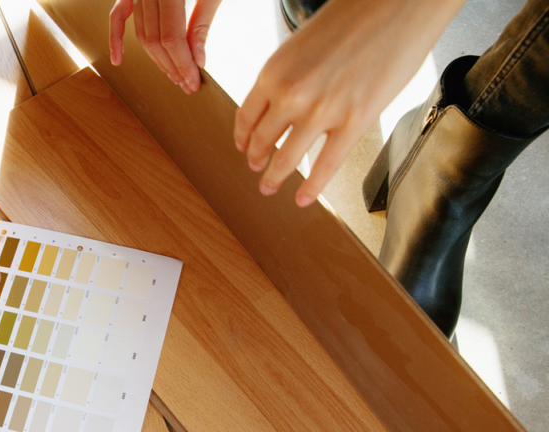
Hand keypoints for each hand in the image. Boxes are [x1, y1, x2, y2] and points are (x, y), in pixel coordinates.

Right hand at [109, 0, 221, 93]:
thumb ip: (203, 22)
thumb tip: (197, 59)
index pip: (171, 38)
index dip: (183, 63)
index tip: (193, 81)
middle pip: (154, 40)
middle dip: (171, 66)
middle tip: (186, 83)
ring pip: (141, 33)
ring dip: (155, 58)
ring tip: (172, 74)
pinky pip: (117, 15)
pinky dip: (116, 38)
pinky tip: (118, 59)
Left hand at [234, 0, 465, 205]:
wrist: (400, 2)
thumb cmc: (356, 15)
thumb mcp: (303, 43)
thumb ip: (288, 75)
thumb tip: (280, 102)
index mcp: (274, 71)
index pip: (247, 116)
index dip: (243, 137)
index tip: (244, 147)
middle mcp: (291, 94)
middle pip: (262, 140)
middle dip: (256, 159)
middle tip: (256, 169)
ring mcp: (321, 111)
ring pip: (287, 159)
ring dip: (275, 177)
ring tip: (270, 187)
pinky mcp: (354, 122)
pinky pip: (325, 166)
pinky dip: (311, 188)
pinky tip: (303, 198)